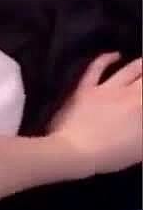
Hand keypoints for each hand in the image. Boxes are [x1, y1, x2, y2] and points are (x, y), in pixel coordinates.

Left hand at [48, 52, 141, 175]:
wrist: (73, 152)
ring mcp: (107, 89)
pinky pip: (97, 68)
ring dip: (142, 64)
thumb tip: (142, 119)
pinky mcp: (85, 89)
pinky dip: (107, 58)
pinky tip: (115, 55)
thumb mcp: (141, 148)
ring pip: (131, 69)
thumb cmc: (111, 154)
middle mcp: (131, 93)